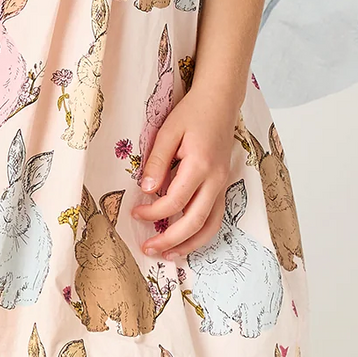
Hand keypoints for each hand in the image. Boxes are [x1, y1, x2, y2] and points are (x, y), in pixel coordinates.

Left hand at [128, 89, 237, 260]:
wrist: (220, 102)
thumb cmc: (191, 114)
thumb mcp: (167, 132)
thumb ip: (156, 161)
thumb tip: (146, 190)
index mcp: (200, 166)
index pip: (174, 201)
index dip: (153, 212)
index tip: (134, 213)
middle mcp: (216, 180)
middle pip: (196, 221)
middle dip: (171, 239)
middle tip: (148, 248)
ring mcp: (223, 184)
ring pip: (211, 225)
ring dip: (190, 243)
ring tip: (169, 255)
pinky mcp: (223, 185)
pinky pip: (216, 216)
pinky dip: (202, 233)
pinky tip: (186, 240)